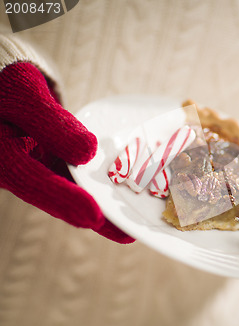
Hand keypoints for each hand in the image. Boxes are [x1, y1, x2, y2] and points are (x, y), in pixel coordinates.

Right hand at [0, 62, 132, 243]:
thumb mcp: (25, 93)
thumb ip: (50, 122)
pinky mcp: (53, 165)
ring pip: (69, 193)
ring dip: (99, 210)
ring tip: (131, 227)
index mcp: (1, 156)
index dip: (64, 199)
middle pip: (56, 197)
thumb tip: (87, 152)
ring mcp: (37, 169)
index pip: (32, 181)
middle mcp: (18, 170)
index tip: (94, 215)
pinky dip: (98, 191)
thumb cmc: (9, 85)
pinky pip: (76, 180)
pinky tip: (122, 202)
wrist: (3, 87)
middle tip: (125, 232)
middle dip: (91, 216)